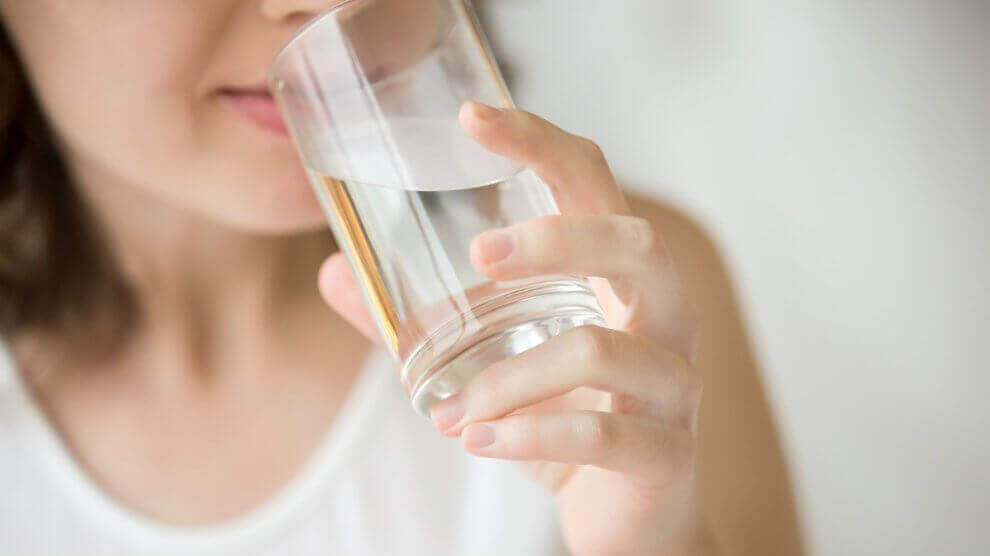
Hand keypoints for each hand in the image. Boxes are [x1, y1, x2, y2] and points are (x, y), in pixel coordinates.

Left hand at [319, 102, 716, 554]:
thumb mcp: (493, 363)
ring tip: (450, 411)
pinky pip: (602, 434)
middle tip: (478, 256)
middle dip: (555, 239)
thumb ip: (422, 322)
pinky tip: (479, 441)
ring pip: (603, 348)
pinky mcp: (667, 453)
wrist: (628, 522)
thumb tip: (336, 273)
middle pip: (635, 243)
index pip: (593, 184)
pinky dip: (529, 435)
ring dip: (510, 377)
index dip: (541, 141)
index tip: (472, 117)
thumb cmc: (565, 420)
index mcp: (619, 278)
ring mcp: (674, 385)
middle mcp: (662, 317)